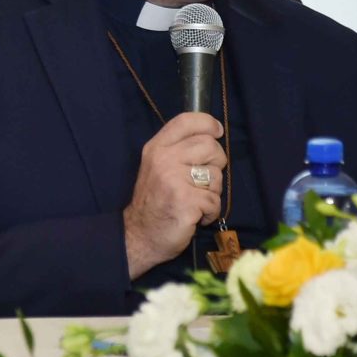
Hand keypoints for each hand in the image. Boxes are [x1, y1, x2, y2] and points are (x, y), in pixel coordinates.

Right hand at [123, 112, 225, 278]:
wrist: (139, 235)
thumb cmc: (154, 201)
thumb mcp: (157, 167)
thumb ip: (177, 150)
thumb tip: (211, 136)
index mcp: (156, 148)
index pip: (186, 121)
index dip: (208, 123)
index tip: (216, 132)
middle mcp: (163, 159)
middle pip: (210, 146)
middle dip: (216, 165)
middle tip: (203, 181)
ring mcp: (173, 180)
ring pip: (216, 176)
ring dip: (212, 192)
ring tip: (194, 201)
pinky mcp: (185, 201)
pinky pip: (214, 201)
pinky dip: (209, 212)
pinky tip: (194, 215)